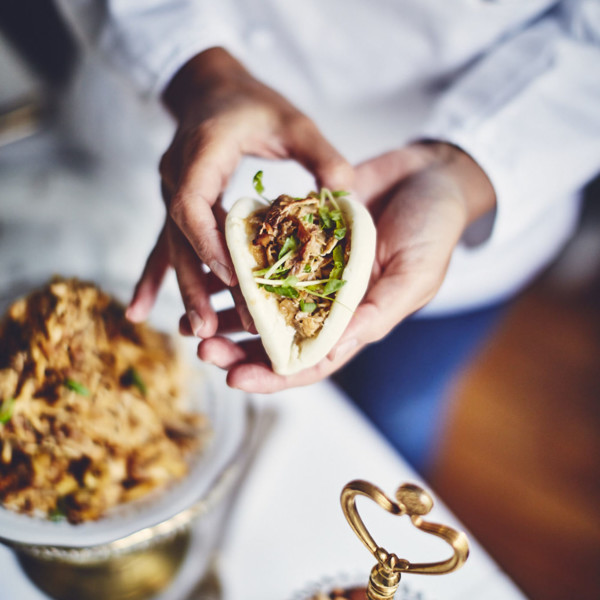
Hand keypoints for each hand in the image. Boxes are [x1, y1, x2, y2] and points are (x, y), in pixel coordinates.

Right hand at [126, 47, 351, 334]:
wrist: (208, 86)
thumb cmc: (251, 101)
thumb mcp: (292, 121)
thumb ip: (321, 154)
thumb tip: (348, 195)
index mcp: (202, 153)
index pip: (193, 205)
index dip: (209, 244)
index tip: (233, 277)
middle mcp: (177, 177)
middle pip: (180, 238)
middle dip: (195, 283)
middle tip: (208, 326)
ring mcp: (170, 193)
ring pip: (172, 248)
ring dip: (183, 289)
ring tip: (195, 330)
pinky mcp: (176, 206)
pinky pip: (163, 246)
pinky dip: (153, 279)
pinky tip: (138, 311)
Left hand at [196, 142, 495, 391]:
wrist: (429, 174)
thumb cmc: (435, 228)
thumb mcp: (414, 275)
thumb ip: (376, 311)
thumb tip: (333, 347)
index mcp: (355, 320)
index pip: (310, 361)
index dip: (274, 375)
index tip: (236, 378)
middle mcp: (326, 300)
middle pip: (275, 337)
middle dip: (238, 348)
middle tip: (202, 346)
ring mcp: (311, 270)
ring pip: (260, 301)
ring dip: (226, 312)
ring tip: (188, 317)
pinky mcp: (300, 237)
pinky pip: (263, 255)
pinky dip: (236, 266)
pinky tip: (207, 269)